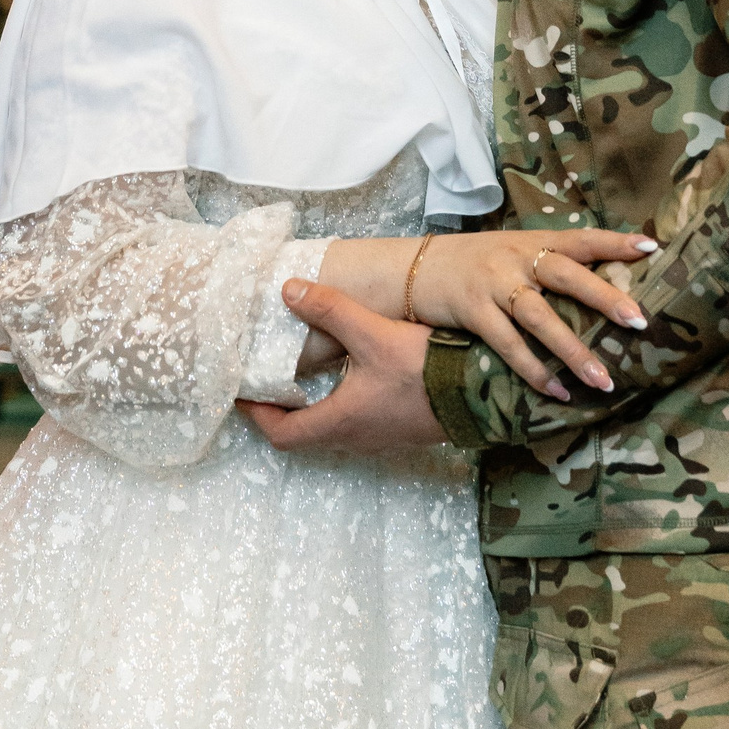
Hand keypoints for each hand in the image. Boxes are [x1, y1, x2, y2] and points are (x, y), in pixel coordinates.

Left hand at [238, 283, 443, 454]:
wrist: (484, 393)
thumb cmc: (424, 370)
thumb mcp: (372, 333)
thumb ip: (330, 310)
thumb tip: (287, 290)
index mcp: (340, 421)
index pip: (282, 434)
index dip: (257, 416)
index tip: (243, 394)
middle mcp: (356, 437)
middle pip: (305, 435)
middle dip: (282, 411)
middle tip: (269, 381)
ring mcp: (381, 437)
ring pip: (333, 430)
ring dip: (313, 408)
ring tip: (304, 376)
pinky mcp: (402, 428)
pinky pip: (358, 422)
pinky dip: (341, 404)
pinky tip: (351, 375)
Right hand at [413, 228, 656, 399]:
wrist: (414, 270)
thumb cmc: (475, 264)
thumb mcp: (512, 252)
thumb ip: (549, 264)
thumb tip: (601, 291)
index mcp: (533, 242)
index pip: (581, 238)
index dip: (615, 242)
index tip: (651, 246)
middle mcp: (517, 258)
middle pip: (567, 275)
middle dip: (604, 298)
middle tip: (639, 321)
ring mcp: (494, 285)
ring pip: (540, 318)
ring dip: (574, 351)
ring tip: (604, 379)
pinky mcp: (473, 312)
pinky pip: (508, 346)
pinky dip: (534, 371)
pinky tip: (558, 393)